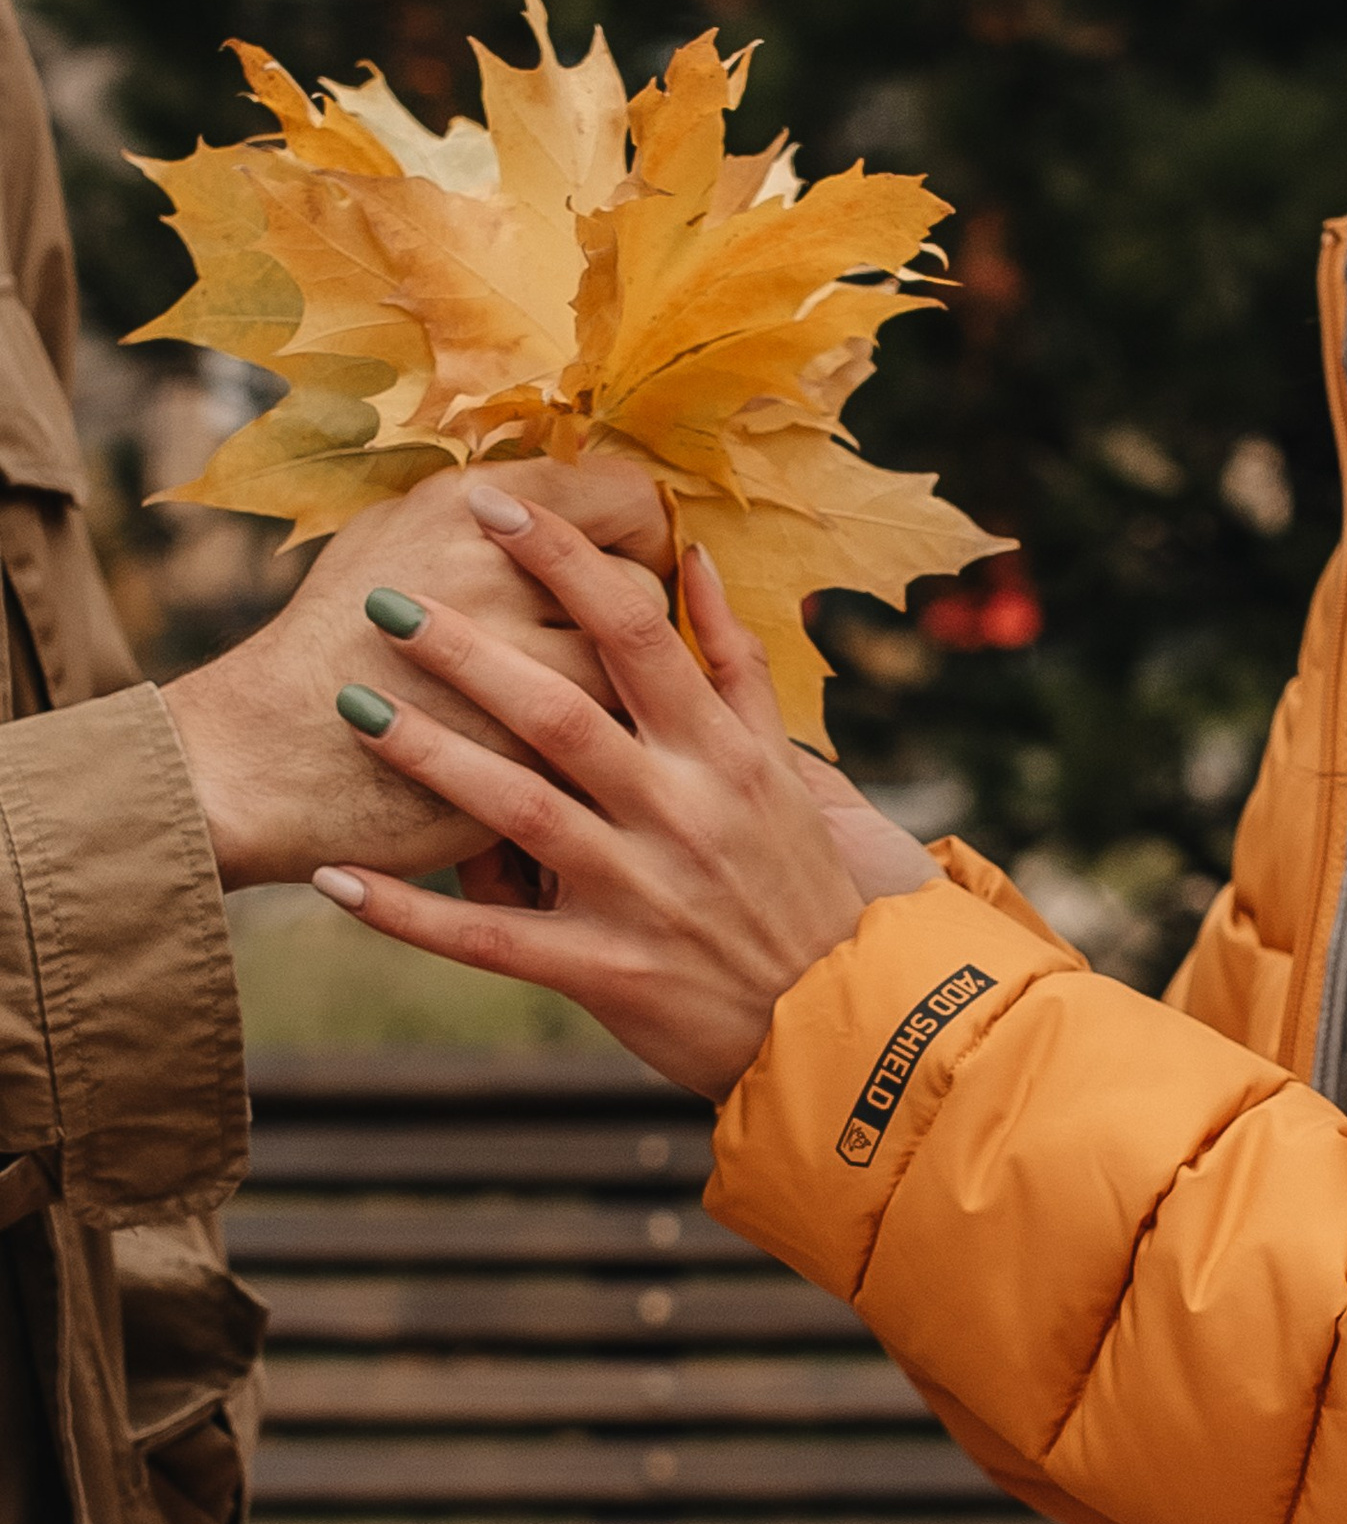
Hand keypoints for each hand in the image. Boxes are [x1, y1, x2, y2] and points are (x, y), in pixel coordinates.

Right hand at [162, 454, 674, 890]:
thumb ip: (485, 519)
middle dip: (636, 629)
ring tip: (592, 712)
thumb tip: (574, 508)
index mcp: (468, 507)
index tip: (630, 564)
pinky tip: (565, 760)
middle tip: (614, 651)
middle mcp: (493, 572)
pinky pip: (600, 750)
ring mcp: (506, 670)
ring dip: (621, 700)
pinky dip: (594, 758)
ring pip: (630, 678)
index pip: (621, 496)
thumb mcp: (392, 539)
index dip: (642, 535)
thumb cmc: (326, 646)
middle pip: (637, 590)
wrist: (256, 759)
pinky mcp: (514, 755)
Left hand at [303, 483, 939, 1097]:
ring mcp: (638, 891)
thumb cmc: (798, 882)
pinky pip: (490, 939)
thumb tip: (695, 557)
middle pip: (561, 708)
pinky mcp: (602, 969)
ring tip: (349, 704)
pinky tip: (337, 881)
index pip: (636, 630)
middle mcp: (678, 810)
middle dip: (470, 648)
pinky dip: (412, 914)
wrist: (832, 1021)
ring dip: (429, 755)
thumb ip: (738, 663)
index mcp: (720, 752)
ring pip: (518, 811)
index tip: (492, 503)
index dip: (563, 560)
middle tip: (386, 596)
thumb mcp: (783, 766)